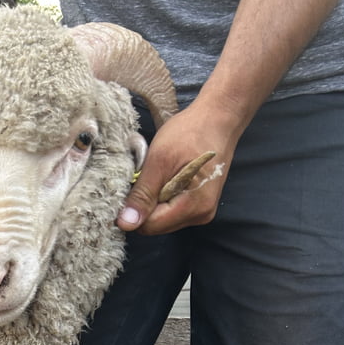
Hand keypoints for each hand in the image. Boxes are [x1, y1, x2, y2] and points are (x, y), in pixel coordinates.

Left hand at [117, 100, 241, 235]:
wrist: (217, 118)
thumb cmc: (190, 133)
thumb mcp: (159, 161)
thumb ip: (142, 195)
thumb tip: (126, 224)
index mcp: (193, 206)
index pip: (150, 226)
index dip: (135, 210)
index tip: (133, 187)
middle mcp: (200, 215)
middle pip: (156, 225)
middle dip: (146, 204)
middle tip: (151, 176)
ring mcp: (202, 212)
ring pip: (162, 219)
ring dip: (154, 200)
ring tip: (162, 175)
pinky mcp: (199, 205)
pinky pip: (171, 211)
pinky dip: (163, 197)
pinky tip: (168, 178)